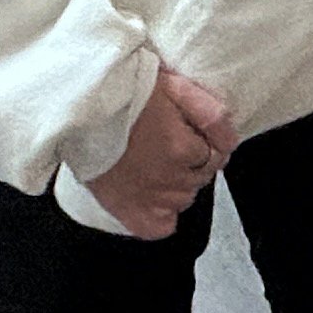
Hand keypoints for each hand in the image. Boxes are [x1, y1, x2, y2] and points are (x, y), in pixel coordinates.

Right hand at [84, 71, 235, 236]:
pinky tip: (153, 196)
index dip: (206, 144)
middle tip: (169, 143)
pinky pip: (160, 226)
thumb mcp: (175, 86)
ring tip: (156, 163)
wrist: (81, 105)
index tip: (191, 134)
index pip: (217, 156)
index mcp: (182, 148)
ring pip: (183, 200)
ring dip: (178, 185)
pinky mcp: (127, 210)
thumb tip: (231, 141)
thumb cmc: (125, 90)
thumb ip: (210, 113)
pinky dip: (162, 215)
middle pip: (200, 178)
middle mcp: (168, 178)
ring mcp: (148, 198)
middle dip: (193, 163)